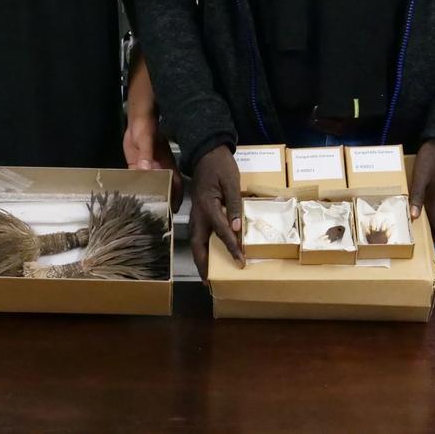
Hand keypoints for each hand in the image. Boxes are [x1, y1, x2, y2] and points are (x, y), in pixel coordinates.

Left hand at [123, 114, 183, 210]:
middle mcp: (158, 168)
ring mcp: (148, 168)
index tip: (174, 210)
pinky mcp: (137, 165)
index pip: (175, 183)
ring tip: (145, 212)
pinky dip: (137, 188)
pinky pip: (138, 179)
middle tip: (159, 217)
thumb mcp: (145, 139)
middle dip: (164, 201)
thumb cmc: (146, 126)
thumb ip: (146, 154)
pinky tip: (132, 197)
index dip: (177, 196)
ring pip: (151, 185)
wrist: (137, 118)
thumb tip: (146, 170)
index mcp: (165, 163)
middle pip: (165, 187)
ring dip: (150, 196)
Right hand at [188, 144, 243, 279]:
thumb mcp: (231, 182)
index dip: (231, 248)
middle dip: (202, 264)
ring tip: (207, 273)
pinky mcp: (197, 211)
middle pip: (197, 244)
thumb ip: (234, 205)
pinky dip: (201, 247)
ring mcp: (195, 212)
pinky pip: (198, 233)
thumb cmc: (220, 165)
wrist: (206, 151)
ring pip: (195, 240)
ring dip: (200, 258)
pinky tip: (208, 252)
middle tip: (208, 282)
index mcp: (207, 205)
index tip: (239, 262)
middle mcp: (198, 213)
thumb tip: (236, 228)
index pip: (221, 232)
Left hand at [409, 139, 434, 238]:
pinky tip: (423, 197)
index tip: (427, 244)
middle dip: (431, 226)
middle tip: (420, 231)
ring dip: (432, 214)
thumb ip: (417, 196)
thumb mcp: (421, 177)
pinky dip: (432, 202)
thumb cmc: (433, 159)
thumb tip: (414, 218)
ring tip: (418, 216)